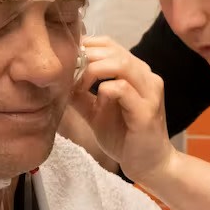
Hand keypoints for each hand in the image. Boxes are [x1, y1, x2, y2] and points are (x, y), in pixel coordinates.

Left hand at [70, 36, 175, 184]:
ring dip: (93, 71)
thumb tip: (59, 80)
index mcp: (135, 72)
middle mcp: (146, 76)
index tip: (67, 64)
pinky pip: (123, 88)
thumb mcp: (96, 112)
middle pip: (112, 50)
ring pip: (120, 63)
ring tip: (79, 87)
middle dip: (85, 59)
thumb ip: (81, 95)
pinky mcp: (146, 111)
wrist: (148, 165)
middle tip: (68, 76)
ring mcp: (149, 92)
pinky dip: (103, 90)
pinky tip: (95, 102)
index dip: (85, 48)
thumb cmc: (124, 137)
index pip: (108, 44)